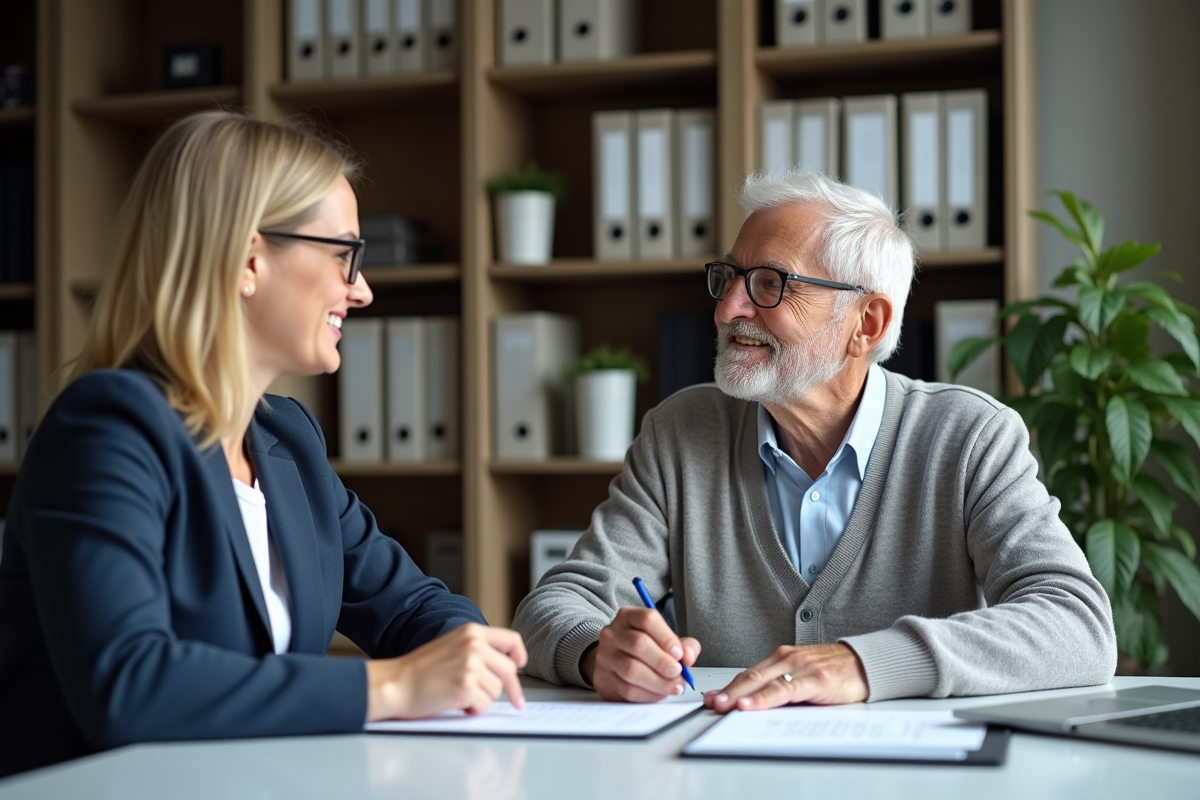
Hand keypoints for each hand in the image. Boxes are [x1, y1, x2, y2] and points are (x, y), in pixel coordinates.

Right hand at [365, 623, 527, 720]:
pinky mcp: (465, 687)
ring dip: (482, 698)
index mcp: (471, 632)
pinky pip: (484, 705)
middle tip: (512, 701)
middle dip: (508, 688)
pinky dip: (473, 710)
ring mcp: (470, 665)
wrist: (394, 683)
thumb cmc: (419, 670)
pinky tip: (457, 704)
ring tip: (460, 695)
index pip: (511, 640)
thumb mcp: (451, 645)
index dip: (519, 655)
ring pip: (497, 690)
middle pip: (509, 670)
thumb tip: (504, 665)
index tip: (521, 665)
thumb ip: (477, 649)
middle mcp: (473, 645)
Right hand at [580, 607, 701, 702]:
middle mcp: (613, 633)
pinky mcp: (603, 678)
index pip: (647, 619)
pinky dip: (648, 694)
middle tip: (678, 672)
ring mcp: (605, 656)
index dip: (666, 637)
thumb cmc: (644, 649)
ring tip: (673, 686)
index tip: (680, 654)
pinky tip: (659, 693)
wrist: (614, 663)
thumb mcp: (665, 640)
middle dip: (663, 662)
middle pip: (638, 644)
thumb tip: (688, 656)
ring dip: (658, 682)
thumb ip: (684, 645)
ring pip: (632, 669)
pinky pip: (627, 689)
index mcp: (628, 617)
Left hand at [704, 643, 867, 712]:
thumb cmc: (833, 671)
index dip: (728, 687)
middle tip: (710, 703)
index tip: (711, 698)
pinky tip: (751, 705)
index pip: (748, 674)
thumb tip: (754, 703)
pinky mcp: (814, 680)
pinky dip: (764, 698)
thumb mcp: (802, 674)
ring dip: (739, 695)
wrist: (864, 663)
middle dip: (727, 691)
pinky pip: (784, 690)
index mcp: (781, 657)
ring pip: (762, 682)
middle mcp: (787, 659)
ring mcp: (800, 668)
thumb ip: (781, 684)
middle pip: (750, 677)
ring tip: (722, 705)